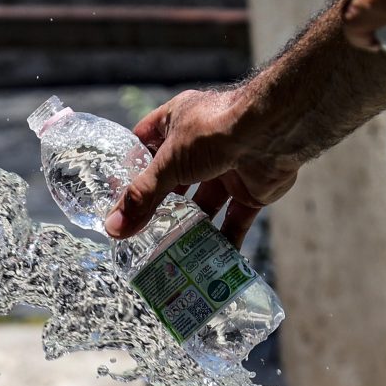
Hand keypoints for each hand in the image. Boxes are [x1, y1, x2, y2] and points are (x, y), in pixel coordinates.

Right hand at [104, 88, 298, 246]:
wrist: (273, 132)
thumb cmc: (214, 132)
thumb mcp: (169, 162)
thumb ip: (142, 196)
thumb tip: (112, 228)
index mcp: (177, 122)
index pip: (145, 144)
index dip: (131, 169)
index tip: (117, 198)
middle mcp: (202, 144)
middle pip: (173, 180)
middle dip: (159, 206)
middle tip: (139, 234)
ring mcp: (228, 167)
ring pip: (204, 203)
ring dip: (190, 226)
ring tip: (169, 253)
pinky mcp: (251, 189)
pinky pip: (235, 220)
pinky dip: (224, 240)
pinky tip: (210, 263)